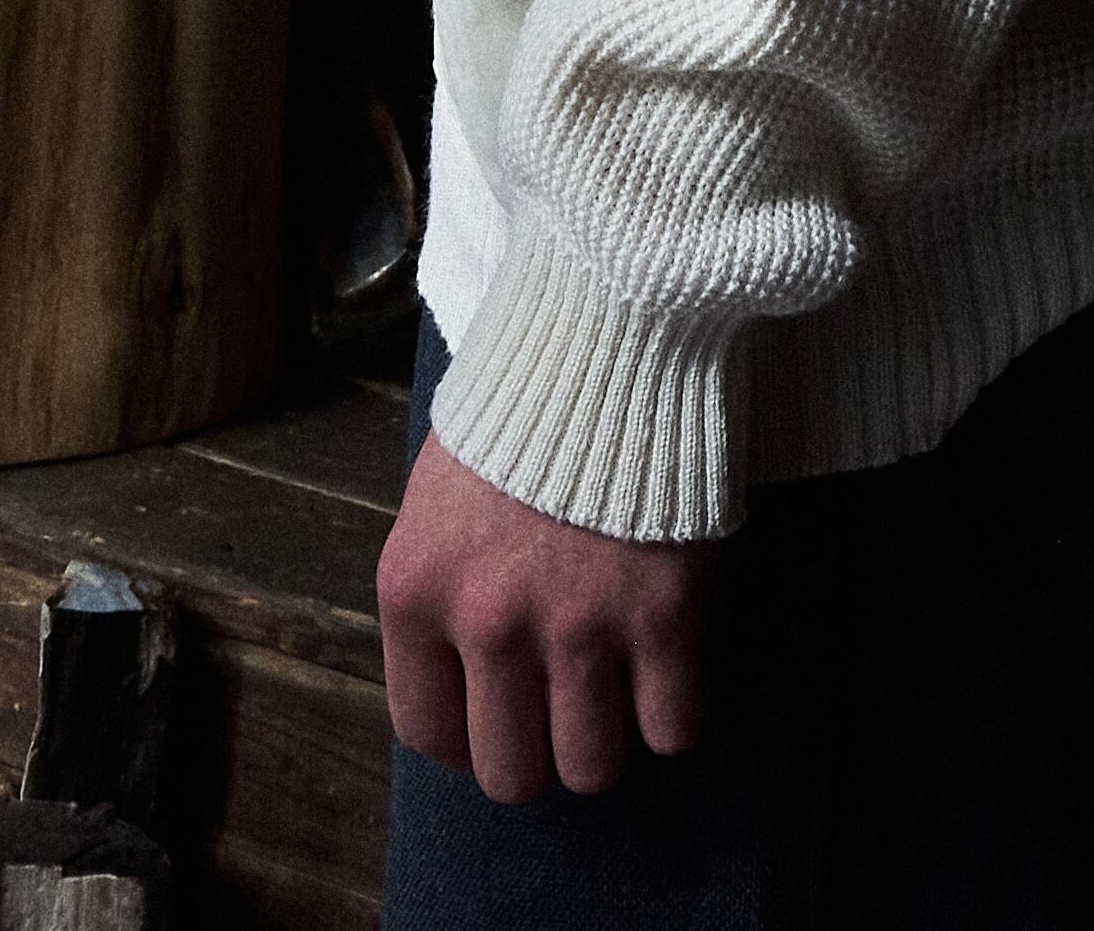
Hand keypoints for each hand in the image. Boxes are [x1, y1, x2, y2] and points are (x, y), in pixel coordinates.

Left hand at [376, 430, 717, 800]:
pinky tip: (673, 666)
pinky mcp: (662, 613)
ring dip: (609, 735)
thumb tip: (465, 679)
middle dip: (541, 749)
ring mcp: (577, 622)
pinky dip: (676, 711)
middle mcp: (486, 620)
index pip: (426, 731)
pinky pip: (673, 729)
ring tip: (621, 684)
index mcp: (416, 588)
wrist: (610, 321)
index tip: (499, 724)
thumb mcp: (440, 492)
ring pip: (592, 767)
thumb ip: (445, 588)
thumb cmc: (523, 401)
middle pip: (511, 772)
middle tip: (566, 706)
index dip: (468, 744)